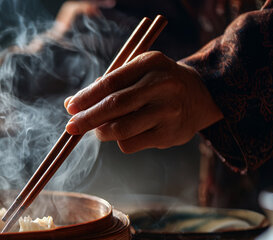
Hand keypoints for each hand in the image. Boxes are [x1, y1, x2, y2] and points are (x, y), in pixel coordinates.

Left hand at [64, 51, 222, 152]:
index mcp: (150, 63)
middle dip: (87, 119)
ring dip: (102, 132)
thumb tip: (71, 104)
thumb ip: (106, 85)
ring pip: (120, 129)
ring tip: (99, 130)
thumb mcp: (137, 73)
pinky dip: (119, 141)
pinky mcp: (169, 134)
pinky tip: (126, 133)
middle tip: (71, 127)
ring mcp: (168, 111)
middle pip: (114, 106)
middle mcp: (161, 85)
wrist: (201, 96)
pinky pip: (130, 144)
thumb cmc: (157, 83)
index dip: (86, 97)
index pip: (110, 82)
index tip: (71, 107)